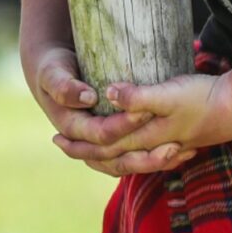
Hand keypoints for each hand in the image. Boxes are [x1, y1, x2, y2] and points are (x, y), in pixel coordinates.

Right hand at [23, 45, 186, 175]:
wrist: (51, 72)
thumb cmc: (53, 68)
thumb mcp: (53, 73)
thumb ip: (65, 86)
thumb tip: (89, 98)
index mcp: (72, 127)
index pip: (101, 134)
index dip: (124, 125)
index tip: (147, 111)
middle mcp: (85, 142)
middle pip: (117, 158)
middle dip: (146, 154)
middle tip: (175, 144)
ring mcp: (97, 144)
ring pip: (126, 164)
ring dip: (153, 162)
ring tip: (180, 153)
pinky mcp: (110, 140)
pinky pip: (131, 157)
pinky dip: (152, 158)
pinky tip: (177, 152)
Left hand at [49, 72, 231, 175]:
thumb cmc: (203, 99)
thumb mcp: (169, 94)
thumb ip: (138, 97)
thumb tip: (107, 94)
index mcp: (144, 138)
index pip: (102, 148)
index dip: (78, 145)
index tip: (55, 136)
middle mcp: (152, 147)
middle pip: (111, 158)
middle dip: (85, 152)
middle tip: (60, 144)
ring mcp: (166, 146)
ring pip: (128, 158)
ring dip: (105, 155)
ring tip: (90, 148)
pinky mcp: (178, 140)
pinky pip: (145, 154)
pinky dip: (130, 154)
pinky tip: (129, 148)